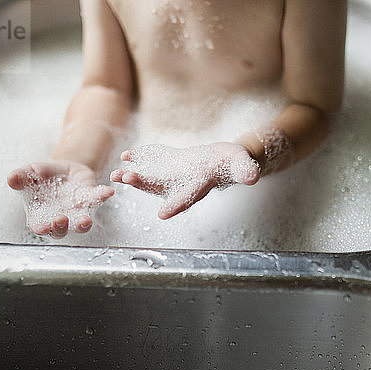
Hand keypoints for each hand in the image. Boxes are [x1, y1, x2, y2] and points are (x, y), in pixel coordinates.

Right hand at [7, 161, 113, 237]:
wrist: (62, 169)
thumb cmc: (42, 177)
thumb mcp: (30, 173)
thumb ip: (21, 177)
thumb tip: (11, 179)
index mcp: (41, 215)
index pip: (40, 226)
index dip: (42, 228)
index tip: (42, 227)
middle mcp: (60, 218)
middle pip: (61, 230)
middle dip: (61, 227)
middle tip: (60, 220)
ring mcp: (76, 211)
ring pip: (81, 223)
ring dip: (83, 223)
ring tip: (85, 219)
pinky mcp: (90, 199)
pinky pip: (97, 200)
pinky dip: (102, 196)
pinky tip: (108, 191)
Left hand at [110, 142, 259, 218]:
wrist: (225, 159)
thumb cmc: (236, 164)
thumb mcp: (243, 165)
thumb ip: (245, 171)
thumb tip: (252, 177)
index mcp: (199, 187)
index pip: (187, 198)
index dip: (176, 205)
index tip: (164, 213)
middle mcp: (181, 185)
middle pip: (159, 189)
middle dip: (143, 185)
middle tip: (126, 179)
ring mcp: (172, 175)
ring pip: (150, 179)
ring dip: (133, 177)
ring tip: (117, 173)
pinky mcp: (167, 164)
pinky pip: (150, 163)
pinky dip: (138, 159)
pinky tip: (126, 155)